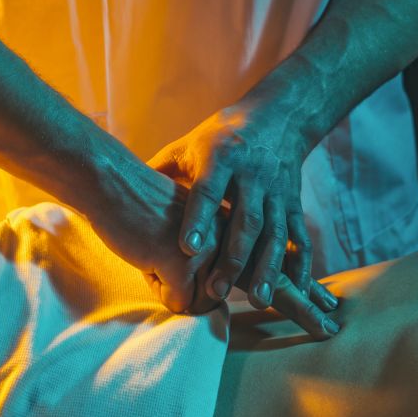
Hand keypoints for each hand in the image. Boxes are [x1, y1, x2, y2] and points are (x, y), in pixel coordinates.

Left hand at [148, 101, 313, 309]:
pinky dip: (300, 262)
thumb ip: (161, 173)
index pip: (209, 191)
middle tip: (217, 290)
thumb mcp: (188, 146)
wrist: (277, 117)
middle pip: (246, 220)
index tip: (187, 248)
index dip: (199, 220)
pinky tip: (296, 287)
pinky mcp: (293, 201)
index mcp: (222, 156)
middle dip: (234, 257)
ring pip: (275, 233)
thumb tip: (117, 194)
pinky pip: (299, 235)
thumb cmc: (220, 137)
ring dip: (269, 267)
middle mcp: (253, 174)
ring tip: (260, 299)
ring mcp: (277, 189)